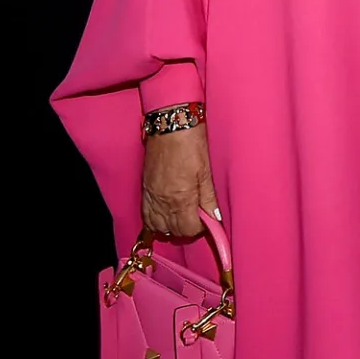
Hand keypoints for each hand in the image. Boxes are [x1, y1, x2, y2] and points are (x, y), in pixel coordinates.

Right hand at [141, 124, 216, 238]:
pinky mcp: (144, 190)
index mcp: (180, 199)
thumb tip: (215, 218)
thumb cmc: (191, 145)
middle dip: (186, 230)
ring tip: (183, 216)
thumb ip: (209, 198)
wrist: (170, 127)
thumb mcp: (206, 171)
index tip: (206, 222)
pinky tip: (167, 213)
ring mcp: (150, 197)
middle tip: (197, 219)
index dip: (199, 229)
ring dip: (170, 227)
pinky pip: (146, 216)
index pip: (187, 230)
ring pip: (157, 227)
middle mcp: (162, 202)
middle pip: (172, 232)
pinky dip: (156, 220)